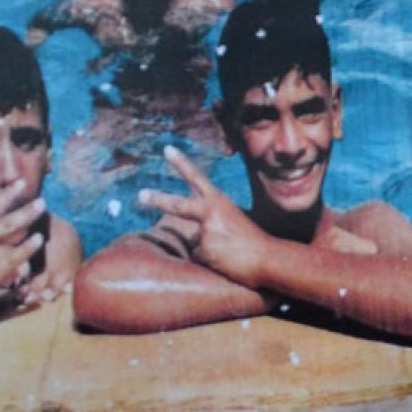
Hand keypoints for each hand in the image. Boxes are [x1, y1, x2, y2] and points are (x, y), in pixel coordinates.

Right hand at [0, 178, 48, 324]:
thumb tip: (21, 221)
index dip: (7, 196)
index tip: (22, 183)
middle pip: (3, 222)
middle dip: (24, 211)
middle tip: (42, 202)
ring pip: (8, 241)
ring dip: (27, 234)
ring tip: (42, 231)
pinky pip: (11, 258)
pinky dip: (26, 249)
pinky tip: (37, 241)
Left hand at [138, 149, 273, 286]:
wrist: (270, 259)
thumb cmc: (254, 242)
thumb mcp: (234, 223)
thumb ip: (211, 224)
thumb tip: (195, 239)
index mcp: (220, 202)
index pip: (197, 178)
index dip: (181, 163)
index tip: (167, 150)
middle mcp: (210, 213)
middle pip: (177, 204)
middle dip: (157, 199)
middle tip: (141, 195)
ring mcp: (206, 231)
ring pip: (196, 243)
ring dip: (210, 250)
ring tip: (231, 253)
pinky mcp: (205, 250)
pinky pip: (200, 258)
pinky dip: (211, 262)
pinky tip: (227, 261)